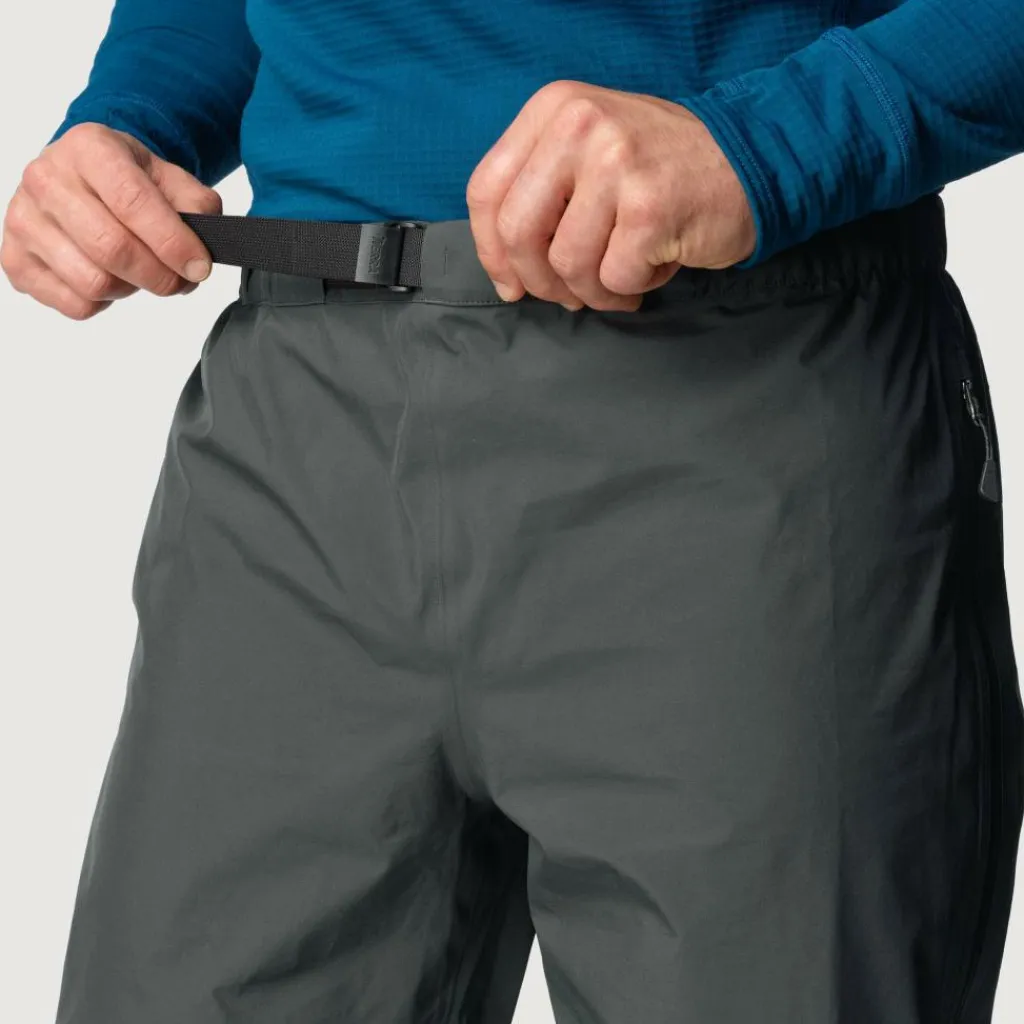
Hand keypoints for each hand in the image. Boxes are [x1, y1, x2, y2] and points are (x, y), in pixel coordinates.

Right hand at [1, 124, 219, 319]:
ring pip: (93, 282)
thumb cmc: (125, 180)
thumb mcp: (167, 176)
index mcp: (88, 148)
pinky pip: (74, 303)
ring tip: (140, 273)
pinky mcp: (15, 259)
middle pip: (112, 249)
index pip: (133, 203)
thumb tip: (206, 241)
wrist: (81, 176)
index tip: (199, 266)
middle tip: (179, 280)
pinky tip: (109, 277)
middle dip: (160, 276)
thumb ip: (196, 203)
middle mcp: (46, 178)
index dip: (173, 243)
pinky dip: (104, 303)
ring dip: (131, 288)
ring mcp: (23, 219)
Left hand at [466, 80, 755, 311]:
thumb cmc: (661, 169)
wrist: (752, 158)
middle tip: (570, 294)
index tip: (511, 284)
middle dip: (540, 281)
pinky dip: (631, 289)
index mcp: (554, 108)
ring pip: (567, 264)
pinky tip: (654, 266)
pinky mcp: (650, 206)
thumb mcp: (589, 152)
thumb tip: (507, 277)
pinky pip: (614, 277)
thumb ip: (540, 196)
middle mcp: (580, 125)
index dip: (491, 251)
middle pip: (518, 232)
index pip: (486, 190)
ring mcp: (616, 163)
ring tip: (621, 277)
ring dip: (592, 291)